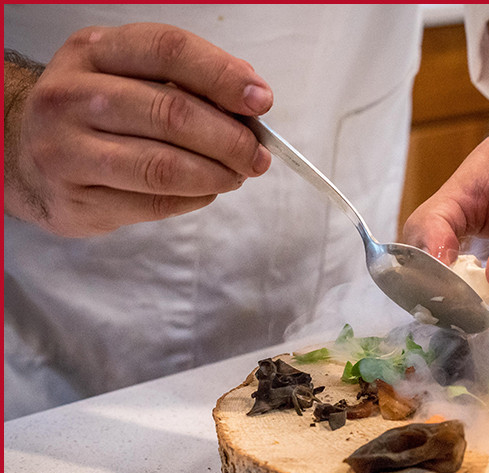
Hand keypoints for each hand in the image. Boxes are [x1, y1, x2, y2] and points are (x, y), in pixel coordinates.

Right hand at [5, 23, 273, 236]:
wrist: (22, 154)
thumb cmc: (96, 111)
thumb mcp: (129, 75)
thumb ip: (188, 80)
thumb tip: (252, 96)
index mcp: (93, 51)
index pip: (168, 50)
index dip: (222, 76)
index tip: (262, 102)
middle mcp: (70, 96)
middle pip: (172, 114)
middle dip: (231, 139)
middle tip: (258, 155)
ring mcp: (65, 150)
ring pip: (163, 166)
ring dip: (217, 174)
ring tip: (237, 175)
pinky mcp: (74, 200)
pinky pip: (154, 202)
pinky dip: (195, 198)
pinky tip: (206, 191)